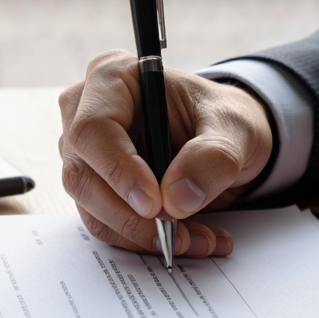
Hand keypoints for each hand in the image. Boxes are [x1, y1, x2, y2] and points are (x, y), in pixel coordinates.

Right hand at [59, 50, 272, 257]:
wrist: (226, 139)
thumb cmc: (222, 118)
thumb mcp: (235, 128)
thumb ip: (213, 156)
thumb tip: (178, 198)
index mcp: (112, 77)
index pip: (93, 129)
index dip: (119, 170)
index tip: (154, 204)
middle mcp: (86, 112)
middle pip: (83, 175)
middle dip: (132, 215)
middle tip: (178, 233)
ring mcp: (86, 153)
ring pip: (91, 207)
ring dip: (142, 234)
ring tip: (196, 239)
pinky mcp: (95, 186)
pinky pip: (106, 223)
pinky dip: (143, 240)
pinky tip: (186, 239)